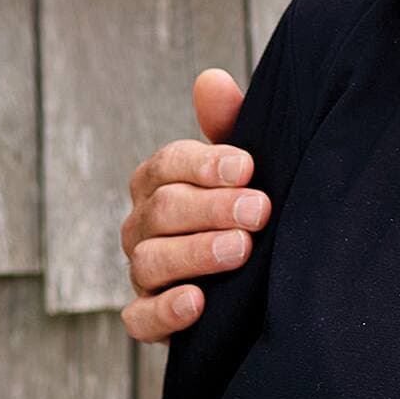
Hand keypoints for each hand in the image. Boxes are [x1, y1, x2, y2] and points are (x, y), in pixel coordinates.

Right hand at [120, 68, 259, 343]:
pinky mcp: (148, 318)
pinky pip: (140, 318)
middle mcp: (144, 225)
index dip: (204, 165)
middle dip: (211, 208)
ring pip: (151, 260)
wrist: (259, 282)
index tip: (248, 167)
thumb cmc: (246, 210)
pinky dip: (165, 312)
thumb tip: (211, 79)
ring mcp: (143, 272)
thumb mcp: (245, 171)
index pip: (168, 165)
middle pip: (163, 210)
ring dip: (196, 253)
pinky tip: (198, 302)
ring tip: (240, 249)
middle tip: (259, 210)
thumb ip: (228, 127)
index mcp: (161, 182)